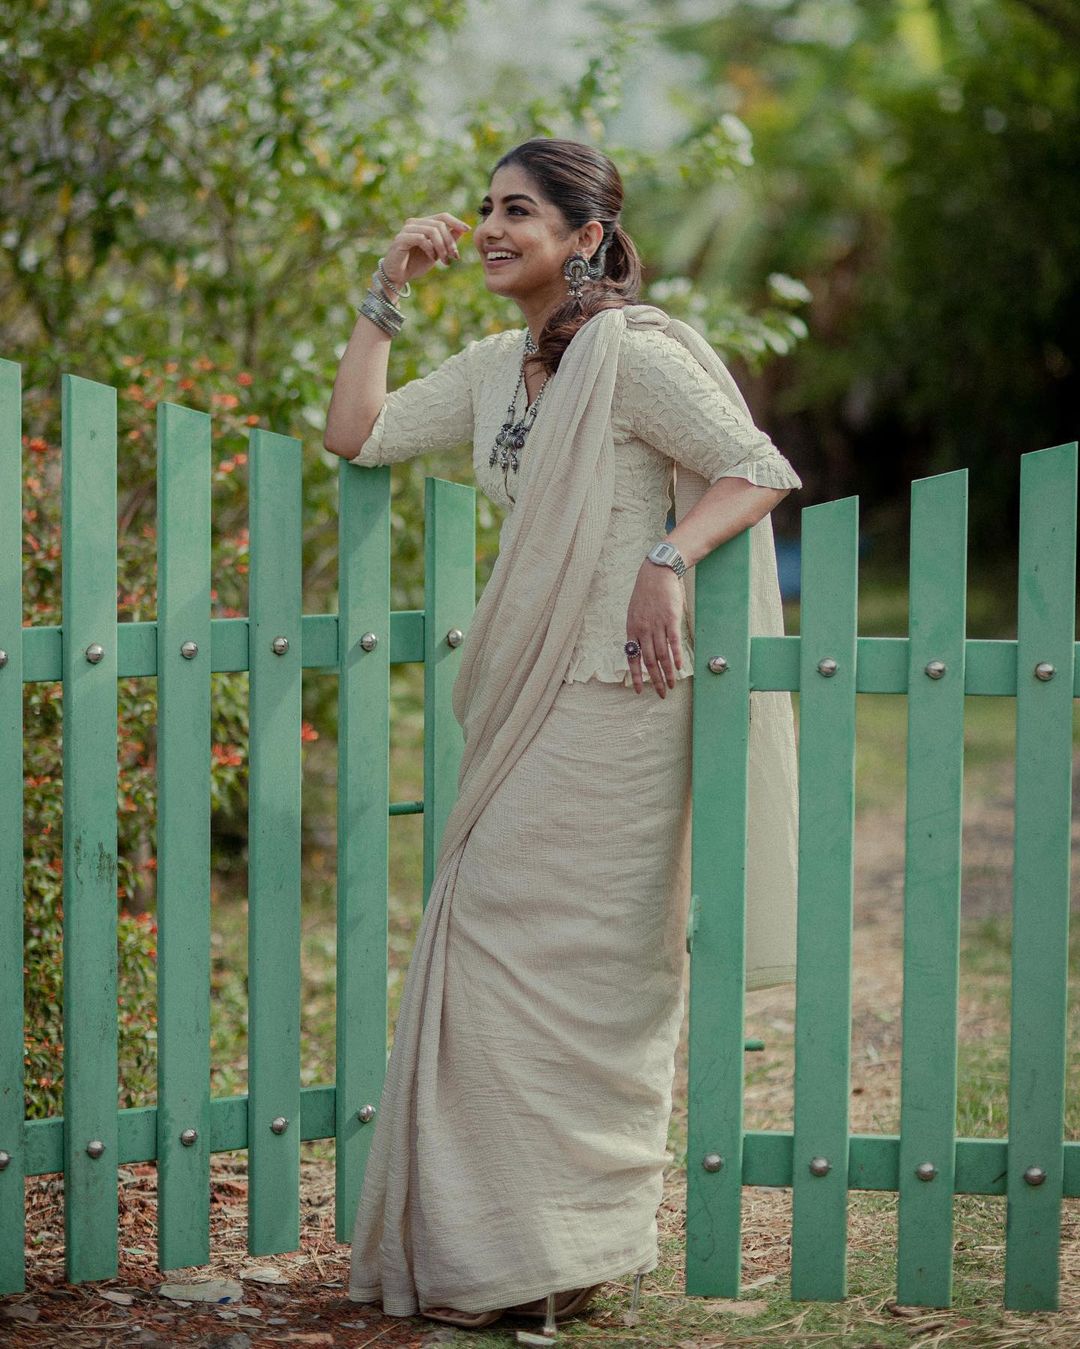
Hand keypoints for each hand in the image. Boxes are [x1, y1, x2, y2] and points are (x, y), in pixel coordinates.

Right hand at [382, 212, 470, 287]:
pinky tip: (433, 258)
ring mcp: (406, 230)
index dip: (456, 221)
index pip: (442, 216)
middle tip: (454, 257)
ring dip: (442, 247)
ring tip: (445, 261)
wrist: (398, 276)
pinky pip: (421, 239)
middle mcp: (414, 223)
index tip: (468, 229)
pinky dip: (431, 249)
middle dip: (450, 241)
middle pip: (440, 224)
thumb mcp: (437, 252)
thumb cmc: (416, 264)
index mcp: (423, 224)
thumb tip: (463, 229)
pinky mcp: (401, 239)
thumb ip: (447, 240)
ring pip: (432, 231)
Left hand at [626, 561, 684, 696]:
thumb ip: (637, 632)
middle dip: (655, 680)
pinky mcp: (671, 619)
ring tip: (672, 685)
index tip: (639, 690)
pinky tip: (678, 668)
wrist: (657, 573)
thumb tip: (639, 648)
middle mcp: (643, 630)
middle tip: (661, 694)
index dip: (636, 676)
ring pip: (662, 655)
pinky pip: (673, 642)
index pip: (633, 658)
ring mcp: (657, 625)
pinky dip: (676, 656)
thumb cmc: (646, 594)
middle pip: (649, 661)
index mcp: (632, 630)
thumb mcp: (634, 613)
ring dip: (667, 673)